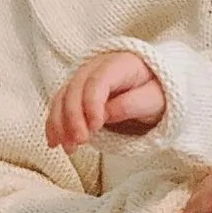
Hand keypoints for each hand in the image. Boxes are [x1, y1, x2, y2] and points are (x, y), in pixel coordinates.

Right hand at [46, 51, 165, 152]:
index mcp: (119, 64)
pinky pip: (59, 105)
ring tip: (68, 148)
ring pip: (62, 97)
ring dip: (60, 124)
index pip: (97, 81)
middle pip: (75, 89)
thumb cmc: (157, 91)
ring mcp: (83, 78)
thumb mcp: (154, 98)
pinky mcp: (76, 92)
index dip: (91, 104)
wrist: (153, 86)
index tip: (95, 127)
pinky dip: (55, 124)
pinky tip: (54, 142)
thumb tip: (106, 114)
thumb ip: (132, 104)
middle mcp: (96, 67)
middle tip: (80, 141)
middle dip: (73, 117)